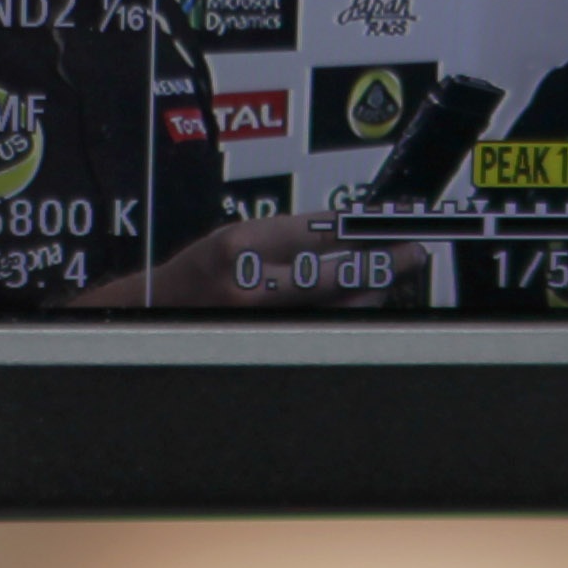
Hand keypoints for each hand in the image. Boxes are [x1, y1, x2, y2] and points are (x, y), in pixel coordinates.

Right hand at [50, 214, 426, 311]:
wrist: (156, 317)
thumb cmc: (196, 276)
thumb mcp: (235, 237)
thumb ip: (290, 236)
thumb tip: (349, 233)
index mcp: (239, 248)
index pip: (318, 232)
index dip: (363, 228)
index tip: (390, 224)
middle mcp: (250, 288)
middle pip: (337, 273)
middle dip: (380, 261)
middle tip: (411, 251)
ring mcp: (261, 323)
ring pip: (336, 306)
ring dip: (370, 290)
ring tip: (390, 275)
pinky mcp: (269, 344)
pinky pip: (323, 329)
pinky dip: (348, 314)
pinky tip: (362, 302)